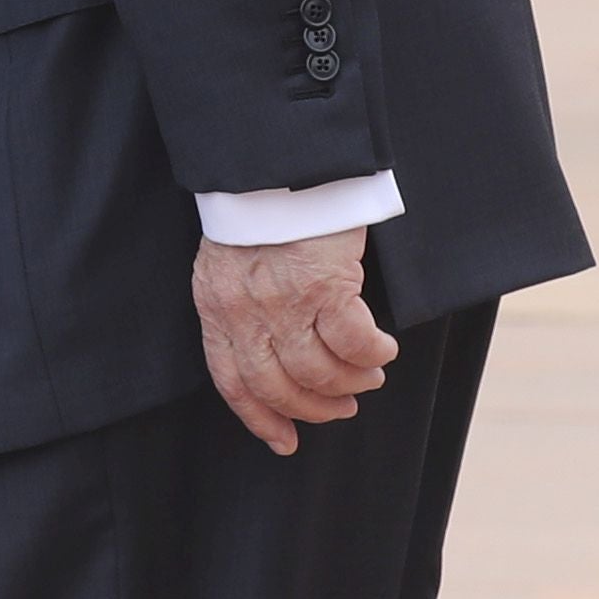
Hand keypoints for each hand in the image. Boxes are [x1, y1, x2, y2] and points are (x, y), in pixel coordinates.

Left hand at [193, 226, 396, 455]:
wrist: (278, 155)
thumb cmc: (261, 204)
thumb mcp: (232, 259)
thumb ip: (241, 304)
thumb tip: (272, 355)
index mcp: (215, 304)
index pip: (231, 380)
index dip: (259, 418)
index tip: (284, 442)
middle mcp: (243, 311)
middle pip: (277, 386)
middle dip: (314, 407)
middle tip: (342, 407)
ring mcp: (283, 301)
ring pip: (318, 371)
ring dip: (350, 382)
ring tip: (369, 376)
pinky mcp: (325, 285)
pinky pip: (354, 343)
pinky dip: (372, 354)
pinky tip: (383, 349)